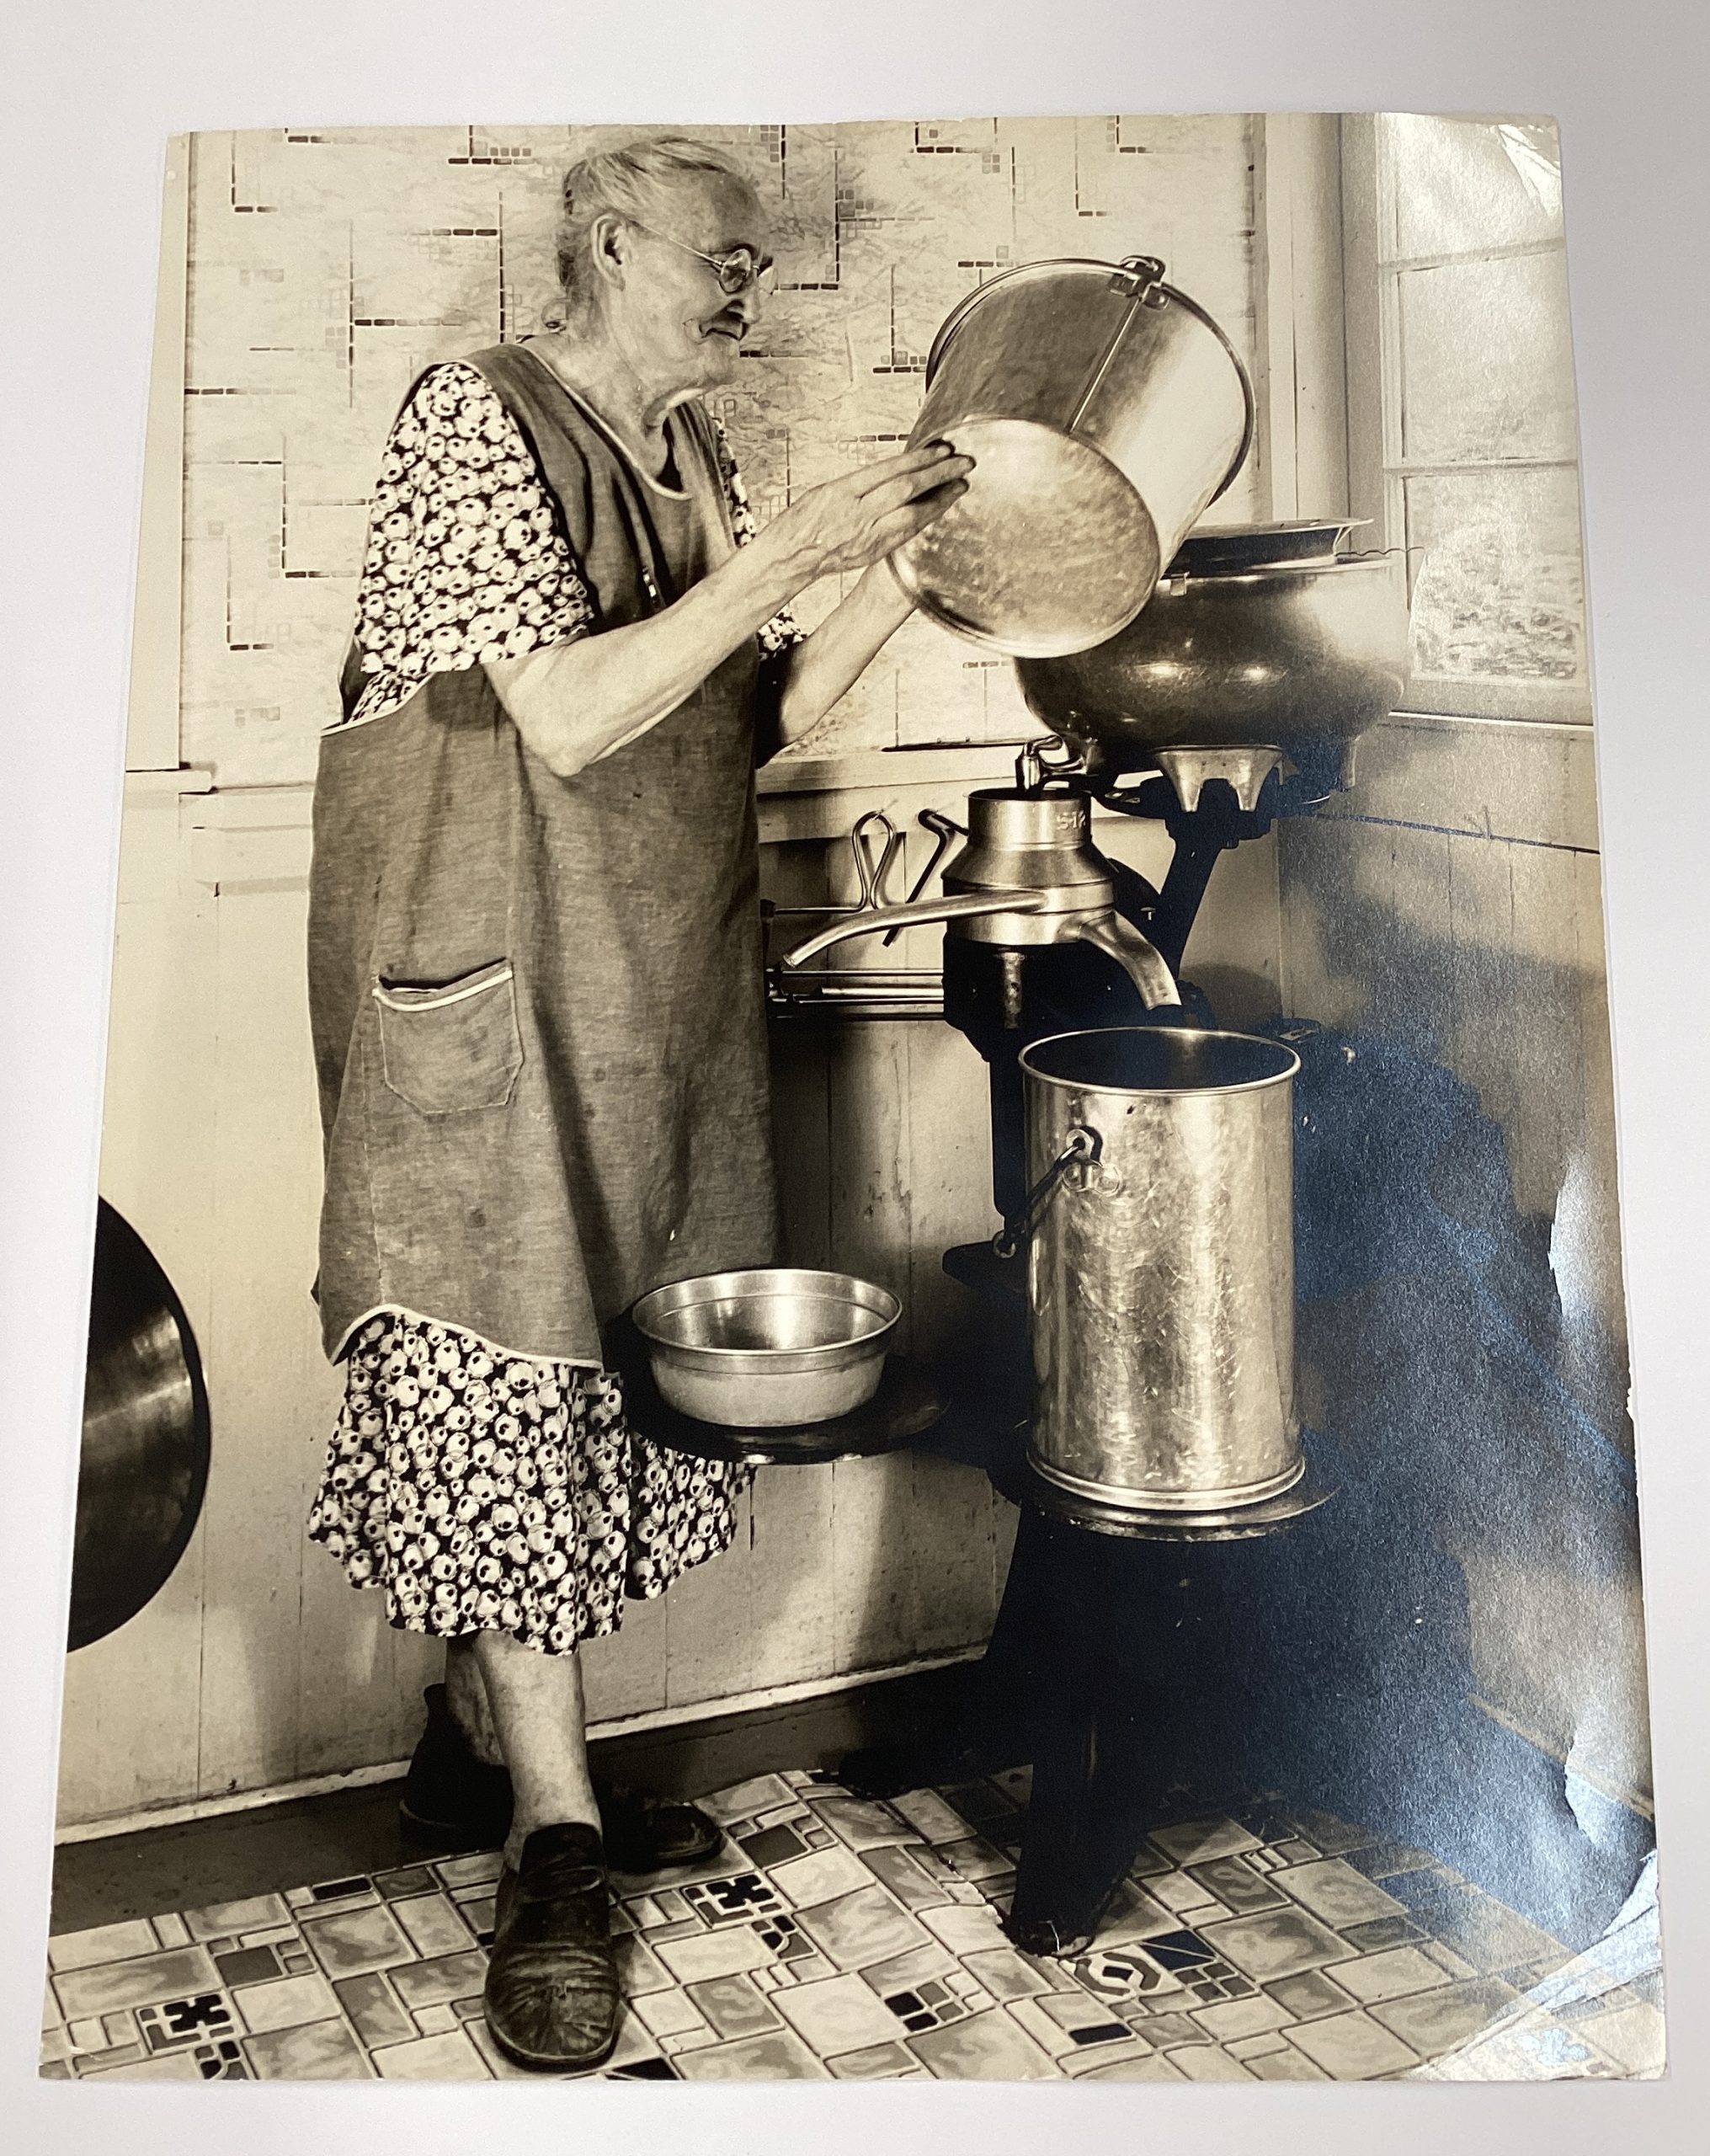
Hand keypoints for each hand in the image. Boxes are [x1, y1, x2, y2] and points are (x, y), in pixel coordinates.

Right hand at [763, 442, 974, 586]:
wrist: (789, 556)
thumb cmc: (804, 520)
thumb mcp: (827, 489)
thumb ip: (862, 483)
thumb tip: (895, 472)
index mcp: (843, 491)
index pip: (889, 470)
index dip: (919, 459)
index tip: (942, 450)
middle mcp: (857, 513)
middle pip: (906, 490)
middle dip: (939, 475)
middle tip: (964, 463)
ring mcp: (866, 535)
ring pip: (912, 515)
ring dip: (940, 500)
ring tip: (960, 486)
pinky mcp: (872, 552)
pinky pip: (905, 535)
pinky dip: (924, 520)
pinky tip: (939, 510)